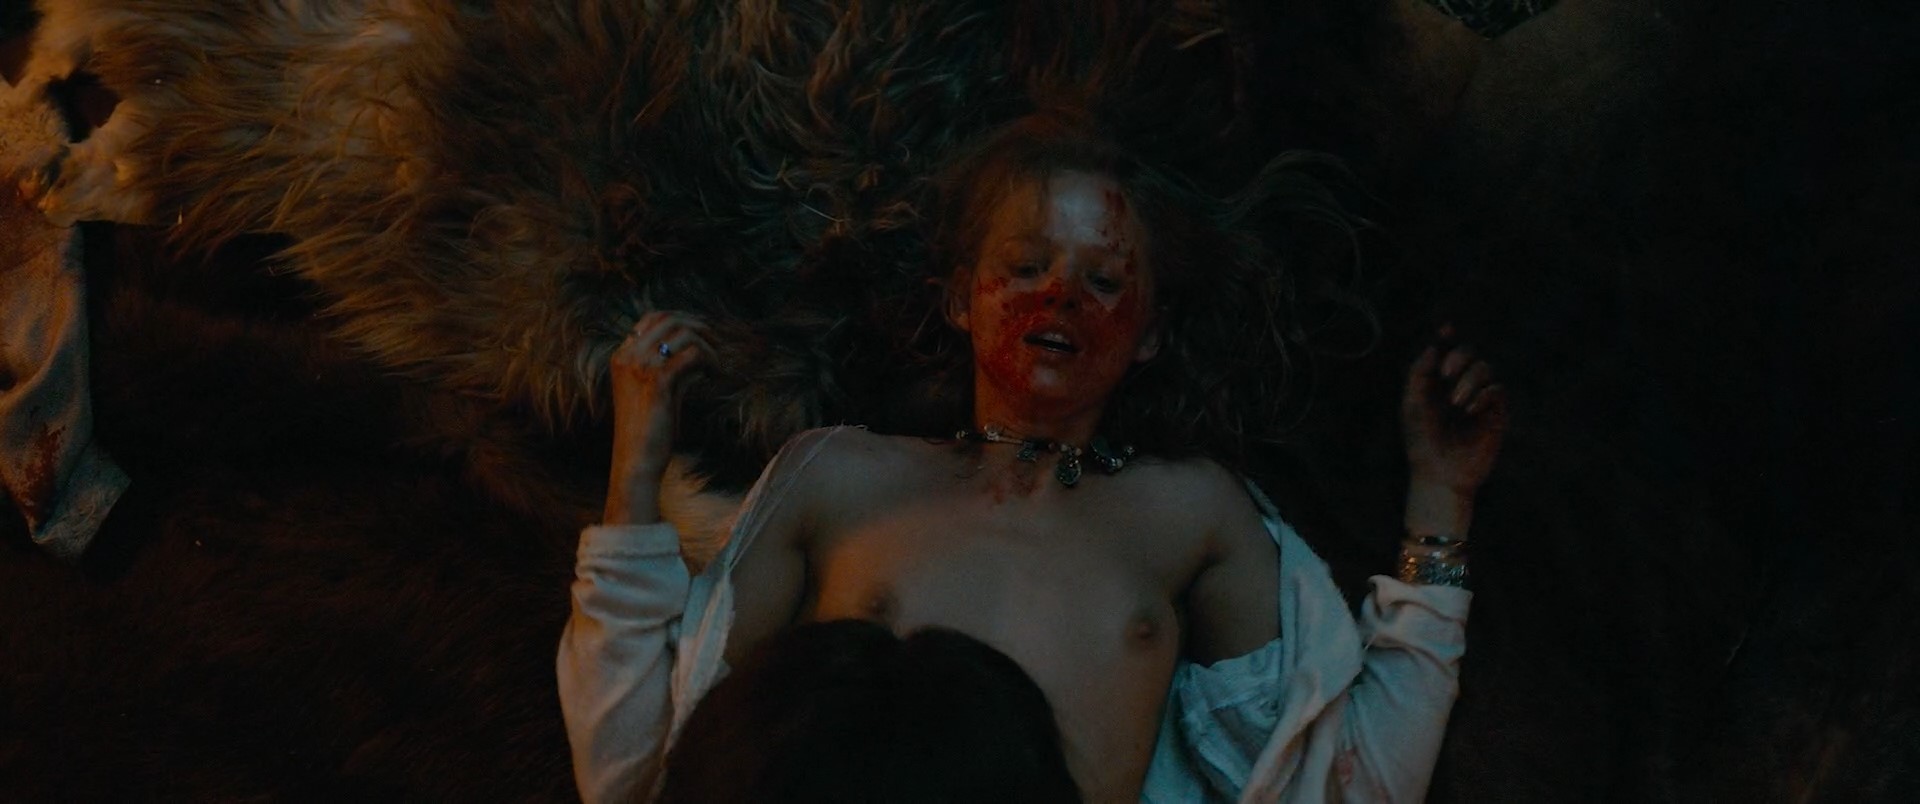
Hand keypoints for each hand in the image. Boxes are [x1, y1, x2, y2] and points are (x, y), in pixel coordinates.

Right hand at [604, 311, 712, 523]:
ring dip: (706, 346)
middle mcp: (627, 356)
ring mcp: (640, 367)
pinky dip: (708, 360)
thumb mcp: (658, 394)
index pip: (652, 319)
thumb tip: (697, 357)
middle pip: (668, 319)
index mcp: (621, 356)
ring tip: (715, 365)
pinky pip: (692, 354)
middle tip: (715, 342)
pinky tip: (715, 374)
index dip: (681, 322)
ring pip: (683, 334)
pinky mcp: (657, 381)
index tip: (701, 335)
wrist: (636, 460)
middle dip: (697, 326)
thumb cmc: (648, 432)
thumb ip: (672, 372)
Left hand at [1401, 326, 1508, 531]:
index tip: (1445, 327)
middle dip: (1459, 356)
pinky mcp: (1495, 412)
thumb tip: (1434, 347)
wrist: (1440, 472)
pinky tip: (1471, 410)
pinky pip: (1497, 388)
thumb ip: (1419, 373)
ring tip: (1457, 404)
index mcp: (1436, 382)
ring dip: (1469, 379)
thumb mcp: (1412, 404)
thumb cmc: (1421, 441)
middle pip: (1468, 352)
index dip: (1446, 335)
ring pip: (1484, 367)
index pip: (1445, 351)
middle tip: (1446, 373)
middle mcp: (1458, 385)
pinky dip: (1483, 393)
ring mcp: (1478, 397)